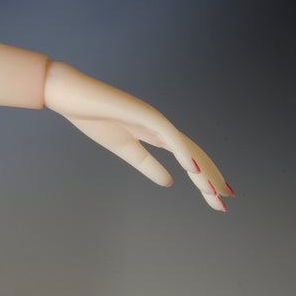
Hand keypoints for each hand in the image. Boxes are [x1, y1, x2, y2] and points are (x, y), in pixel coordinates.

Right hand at [44, 61, 233, 211]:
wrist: (70, 95)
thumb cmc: (93, 117)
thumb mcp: (125, 150)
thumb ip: (147, 165)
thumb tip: (170, 182)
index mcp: (157, 135)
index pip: (188, 158)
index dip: (204, 177)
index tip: (217, 196)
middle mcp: (162, 127)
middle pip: (194, 156)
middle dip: (211, 179)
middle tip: (226, 201)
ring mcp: (155, 119)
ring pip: (187, 149)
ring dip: (203, 172)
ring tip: (216, 194)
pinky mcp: (144, 114)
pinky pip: (169, 136)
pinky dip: (183, 153)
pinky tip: (194, 171)